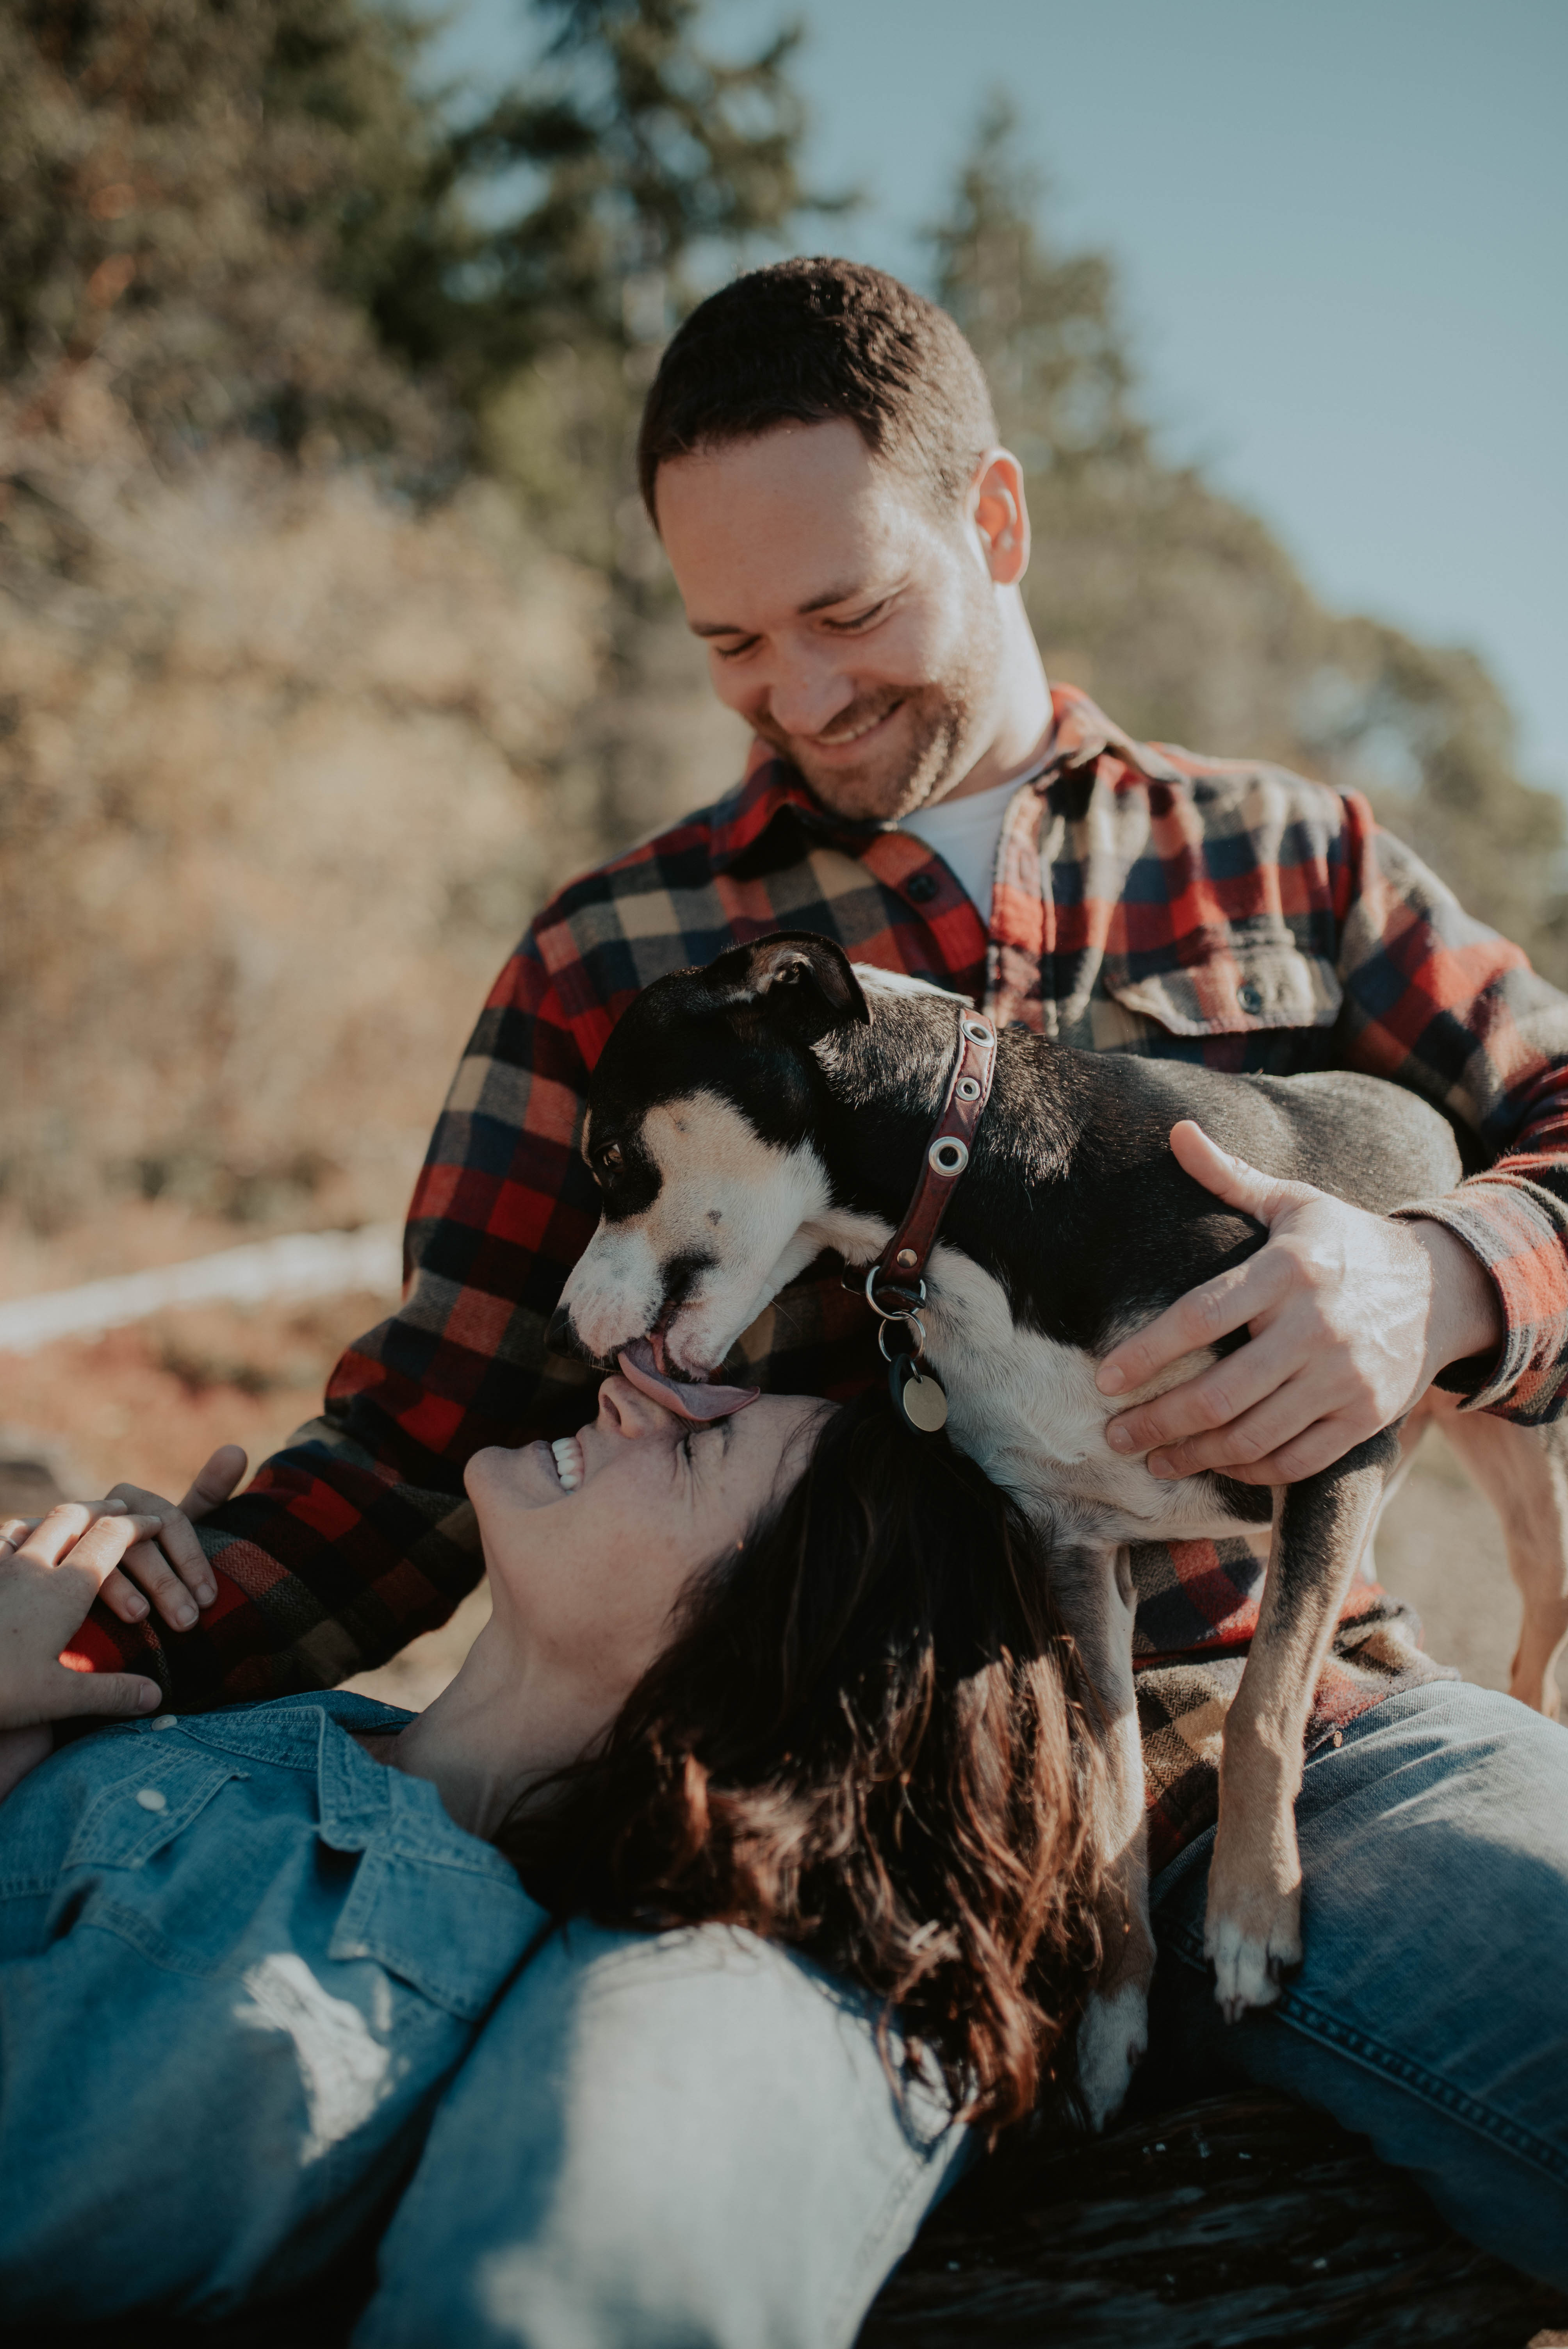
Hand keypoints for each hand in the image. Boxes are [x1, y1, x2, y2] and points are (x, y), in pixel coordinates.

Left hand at [0, 1504, 166, 1796]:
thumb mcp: (58, 1698)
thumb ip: (111, 1692)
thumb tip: (156, 1696)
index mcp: (64, 1589)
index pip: (110, 1539)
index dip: (138, 1527)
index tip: (158, 1523)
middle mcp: (32, 1568)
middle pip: (73, 1517)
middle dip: (102, 1509)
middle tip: (122, 1509)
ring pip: (33, 1524)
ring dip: (60, 1517)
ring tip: (74, 1520)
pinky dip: (17, 1536)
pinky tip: (17, 1549)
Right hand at [6, 1446, 246, 1632]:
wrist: (77, 1568)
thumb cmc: (138, 1551)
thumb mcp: (171, 1525)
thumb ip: (205, 1494)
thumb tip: (236, 1449)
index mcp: (131, 1502)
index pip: (168, 1521)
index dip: (192, 1559)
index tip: (210, 1597)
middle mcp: (96, 1513)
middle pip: (134, 1542)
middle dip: (165, 1582)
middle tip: (189, 1620)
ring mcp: (61, 1533)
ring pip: (92, 1556)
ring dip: (117, 1587)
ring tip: (141, 1617)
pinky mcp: (30, 1553)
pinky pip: (41, 1564)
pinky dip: (57, 1586)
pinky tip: (73, 1615)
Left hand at [1095, 1121, 1503, 1485]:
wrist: (1442, 1286)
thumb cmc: (1345, 1242)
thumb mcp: (1294, 1201)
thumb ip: (1230, 1177)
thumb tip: (1177, 1131)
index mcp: (1288, 1269)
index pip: (1199, 1317)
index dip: (1146, 1353)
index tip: (1104, 1379)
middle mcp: (1316, 1326)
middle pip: (1218, 1393)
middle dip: (1156, 1422)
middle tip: (1114, 1436)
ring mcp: (1344, 1377)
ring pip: (1252, 1436)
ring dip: (1193, 1455)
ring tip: (1154, 1459)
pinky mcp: (1365, 1415)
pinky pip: (1296, 1460)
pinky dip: (1250, 1471)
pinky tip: (1216, 1465)